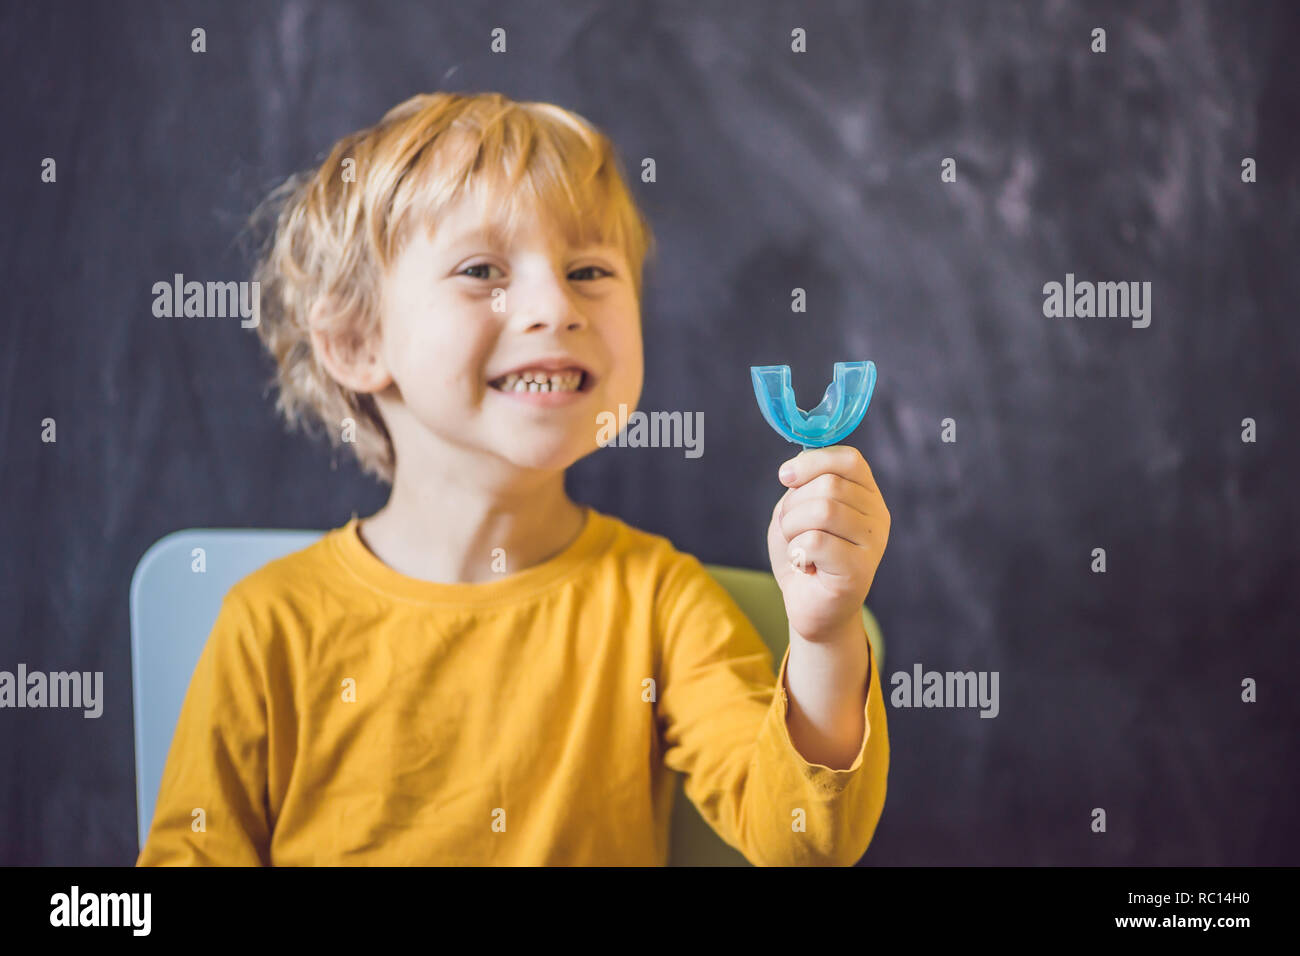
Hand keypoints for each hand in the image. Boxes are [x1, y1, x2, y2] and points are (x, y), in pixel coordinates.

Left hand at [766, 445, 890, 641]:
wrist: (809, 606)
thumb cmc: (804, 554)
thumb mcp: (799, 510)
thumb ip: (804, 485)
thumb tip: (796, 466)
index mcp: (867, 495)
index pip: (849, 459)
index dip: (812, 462)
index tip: (785, 478)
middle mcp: (878, 516)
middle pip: (829, 485)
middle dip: (794, 505)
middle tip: (791, 530)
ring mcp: (873, 544)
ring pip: (822, 510)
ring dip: (793, 528)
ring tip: (798, 548)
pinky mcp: (859, 570)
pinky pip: (815, 541)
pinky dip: (798, 552)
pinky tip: (807, 566)